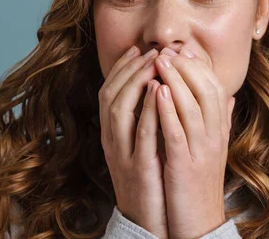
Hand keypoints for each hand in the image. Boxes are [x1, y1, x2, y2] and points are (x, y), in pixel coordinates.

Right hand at [98, 46, 168, 238]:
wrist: (147, 219)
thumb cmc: (150, 177)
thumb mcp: (144, 145)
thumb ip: (147, 117)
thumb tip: (159, 86)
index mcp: (112, 134)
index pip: (109, 92)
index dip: (121, 68)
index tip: (137, 49)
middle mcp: (111, 141)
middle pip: (110, 95)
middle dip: (128, 68)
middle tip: (148, 50)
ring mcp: (121, 153)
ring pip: (118, 109)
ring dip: (135, 82)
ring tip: (153, 62)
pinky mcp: (138, 167)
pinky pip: (140, 133)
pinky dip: (147, 108)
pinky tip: (158, 90)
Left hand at [153, 47, 235, 238]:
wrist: (199, 220)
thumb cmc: (202, 179)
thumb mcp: (214, 146)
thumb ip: (220, 120)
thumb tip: (230, 96)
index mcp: (220, 129)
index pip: (216, 88)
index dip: (200, 66)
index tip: (184, 50)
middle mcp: (215, 136)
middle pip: (206, 90)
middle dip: (187, 66)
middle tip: (169, 49)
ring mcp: (202, 150)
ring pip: (193, 106)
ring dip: (176, 80)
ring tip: (160, 60)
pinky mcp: (185, 164)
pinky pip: (177, 131)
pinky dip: (168, 109)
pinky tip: (157, 91)